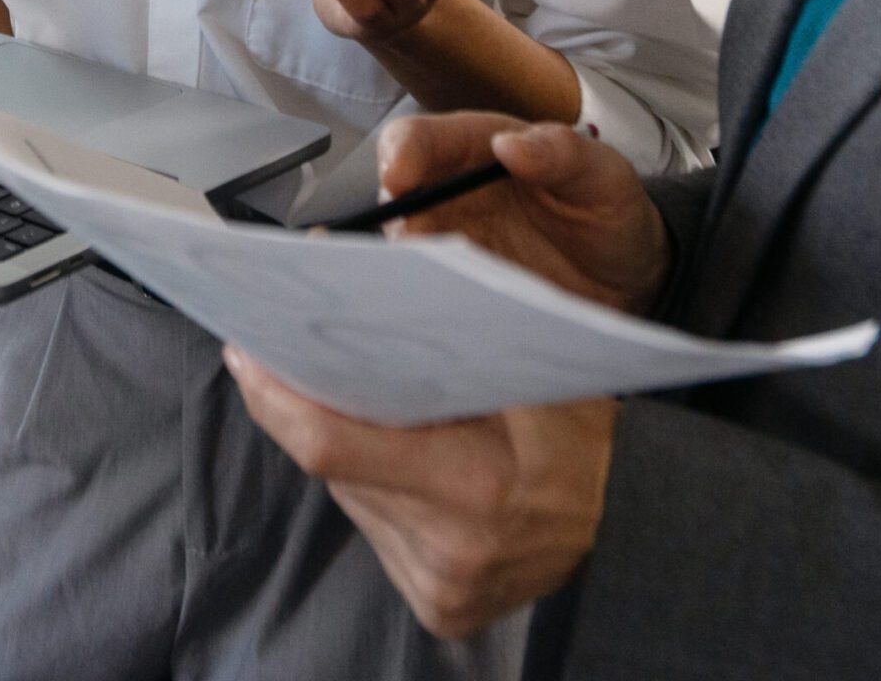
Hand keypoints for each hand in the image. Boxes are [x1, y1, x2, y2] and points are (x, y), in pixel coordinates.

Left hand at [226, 348, 612, 639]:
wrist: (636, 525)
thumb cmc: (584, 437)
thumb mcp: (535, 374)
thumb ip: (458, 338)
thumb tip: (368, 271)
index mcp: (473, 487)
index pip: (328, 443)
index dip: (273, 394)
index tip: (244, 349)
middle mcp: (449, 551)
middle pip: (330, 466)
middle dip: (300, 406)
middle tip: (276, 354)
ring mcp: (441, 587)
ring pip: (346, 498)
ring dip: (338, 444)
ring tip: (344, 395)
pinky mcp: (439, 609)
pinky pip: (375, 530)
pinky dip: (371, 487)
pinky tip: (391, 454)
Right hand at [374, 114, 670, 315]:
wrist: (629, 279)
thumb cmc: (610, 211)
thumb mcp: (603, 174)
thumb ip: (562, 152)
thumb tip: (507, 143)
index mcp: (477, 147)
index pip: (418, 139)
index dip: (399, 154)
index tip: (399, 180)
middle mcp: (452, 193)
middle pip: (396, 199)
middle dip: (395, 220)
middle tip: (415, 245)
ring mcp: (453, 243)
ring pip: (407, 251)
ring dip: (411, 266)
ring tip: (435, 284)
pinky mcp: (460, 288)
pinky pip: (430, 292)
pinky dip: (430, 300)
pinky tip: (450, 312)